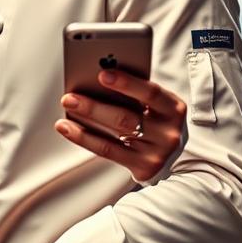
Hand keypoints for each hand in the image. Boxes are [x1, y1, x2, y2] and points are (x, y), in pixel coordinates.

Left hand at [56, 68, 186, 182]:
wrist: (173, 154)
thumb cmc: (157, 119)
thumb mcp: (157, 104)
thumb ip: (137, 92)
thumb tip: (98, 80)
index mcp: (174, 109)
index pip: (150, 93)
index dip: (126, 83)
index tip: (102, 74)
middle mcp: (168, 132)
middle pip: (126, 118)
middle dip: (94, 106)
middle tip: (70, 97)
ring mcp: (156, 153)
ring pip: (114, 135)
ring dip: (85, 121)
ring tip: (67, 108)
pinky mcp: (143, 167)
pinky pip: (108, 151)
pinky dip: (85, 138)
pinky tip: (68, 128)